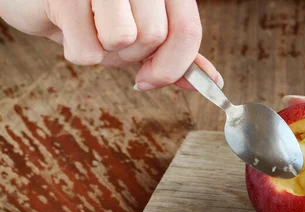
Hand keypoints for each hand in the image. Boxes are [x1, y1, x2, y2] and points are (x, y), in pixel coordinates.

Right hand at [0, 0, 221, 90]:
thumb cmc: (92, 13)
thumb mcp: (141, 33)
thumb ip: (176, 54)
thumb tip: (211, 80)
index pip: (187, 29)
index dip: (174, 65)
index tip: (152, 79)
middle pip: (154, 37)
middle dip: (132, 54)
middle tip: (110, 39)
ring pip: (123, 39)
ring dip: (105, 51)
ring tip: (91, 30)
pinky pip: (86, 50)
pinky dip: (77, 51)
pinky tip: (67, 28)